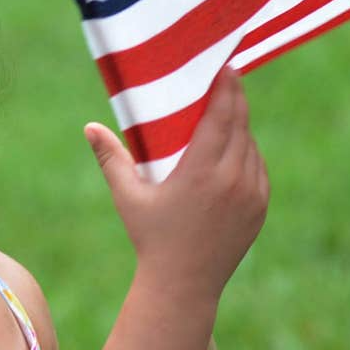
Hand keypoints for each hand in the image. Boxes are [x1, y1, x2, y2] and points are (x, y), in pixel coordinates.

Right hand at [85, 67, 268, 296]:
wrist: (185, 284)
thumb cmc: (151, 237)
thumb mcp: (129, 197)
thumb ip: (111, 158)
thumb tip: (89, 127)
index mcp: (202, 172)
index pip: (223, 115)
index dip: (227, 86)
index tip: (225, 66)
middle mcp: (232, 179)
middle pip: (241, 123)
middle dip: (235, 97)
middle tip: (228, 76)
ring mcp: (251, 194)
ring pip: (250, 145)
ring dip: (240, 125)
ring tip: (227, 111)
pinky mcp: (260, 207)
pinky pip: (257, 168)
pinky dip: (247, 153)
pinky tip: (234, 146)